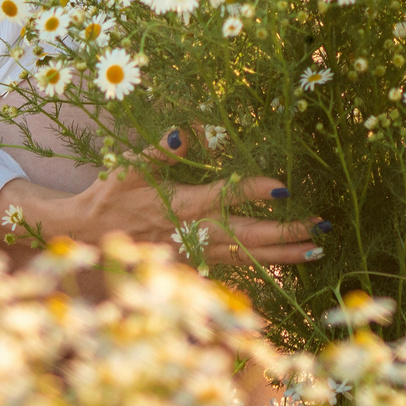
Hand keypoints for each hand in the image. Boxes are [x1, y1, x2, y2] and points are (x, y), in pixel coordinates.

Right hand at [0, 130, 324, 267]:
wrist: (85, 237)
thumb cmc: (109, 196)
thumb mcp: (128, 167)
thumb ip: (158, 152)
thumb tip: (182, 133)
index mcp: (179, 205)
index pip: (224, 198)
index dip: (254, 193)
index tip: (284, 187)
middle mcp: (191, 233)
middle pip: (246, 236)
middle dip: (285, 233)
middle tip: (320, 228)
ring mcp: (193, 255)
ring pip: (245, 259)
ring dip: (282, 255)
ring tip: (316, 252)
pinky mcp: (191, 268)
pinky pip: (232, 272)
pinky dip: (261, 270)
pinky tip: (287, 268)